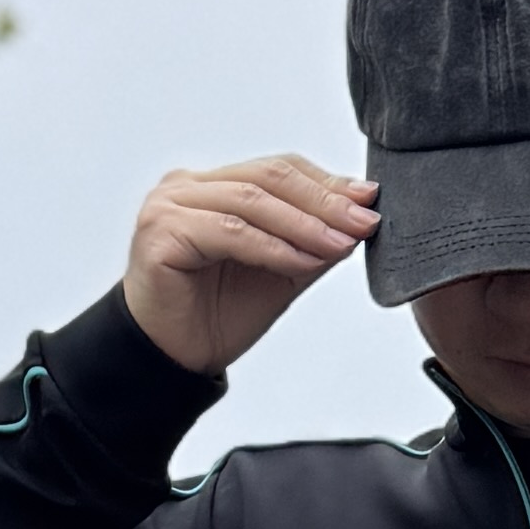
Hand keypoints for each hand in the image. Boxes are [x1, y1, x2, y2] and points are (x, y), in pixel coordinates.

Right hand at [126, 153, 375, 375]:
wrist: (173, 358)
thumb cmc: (216, 316)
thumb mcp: (281, 272)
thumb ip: (313, 241)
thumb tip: (359, 215)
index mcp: (212, 186)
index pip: (278, 170)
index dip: (326, 183)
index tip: (368, 201)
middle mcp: (187, 186)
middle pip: (268, 177)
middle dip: (323, 201)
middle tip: (363, 221)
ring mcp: (169, 205)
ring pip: (251, 201)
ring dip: (304, 225)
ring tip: (341, 244)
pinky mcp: (161, 232)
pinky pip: (230, 232)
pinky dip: (272, 247)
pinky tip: (303, 262)